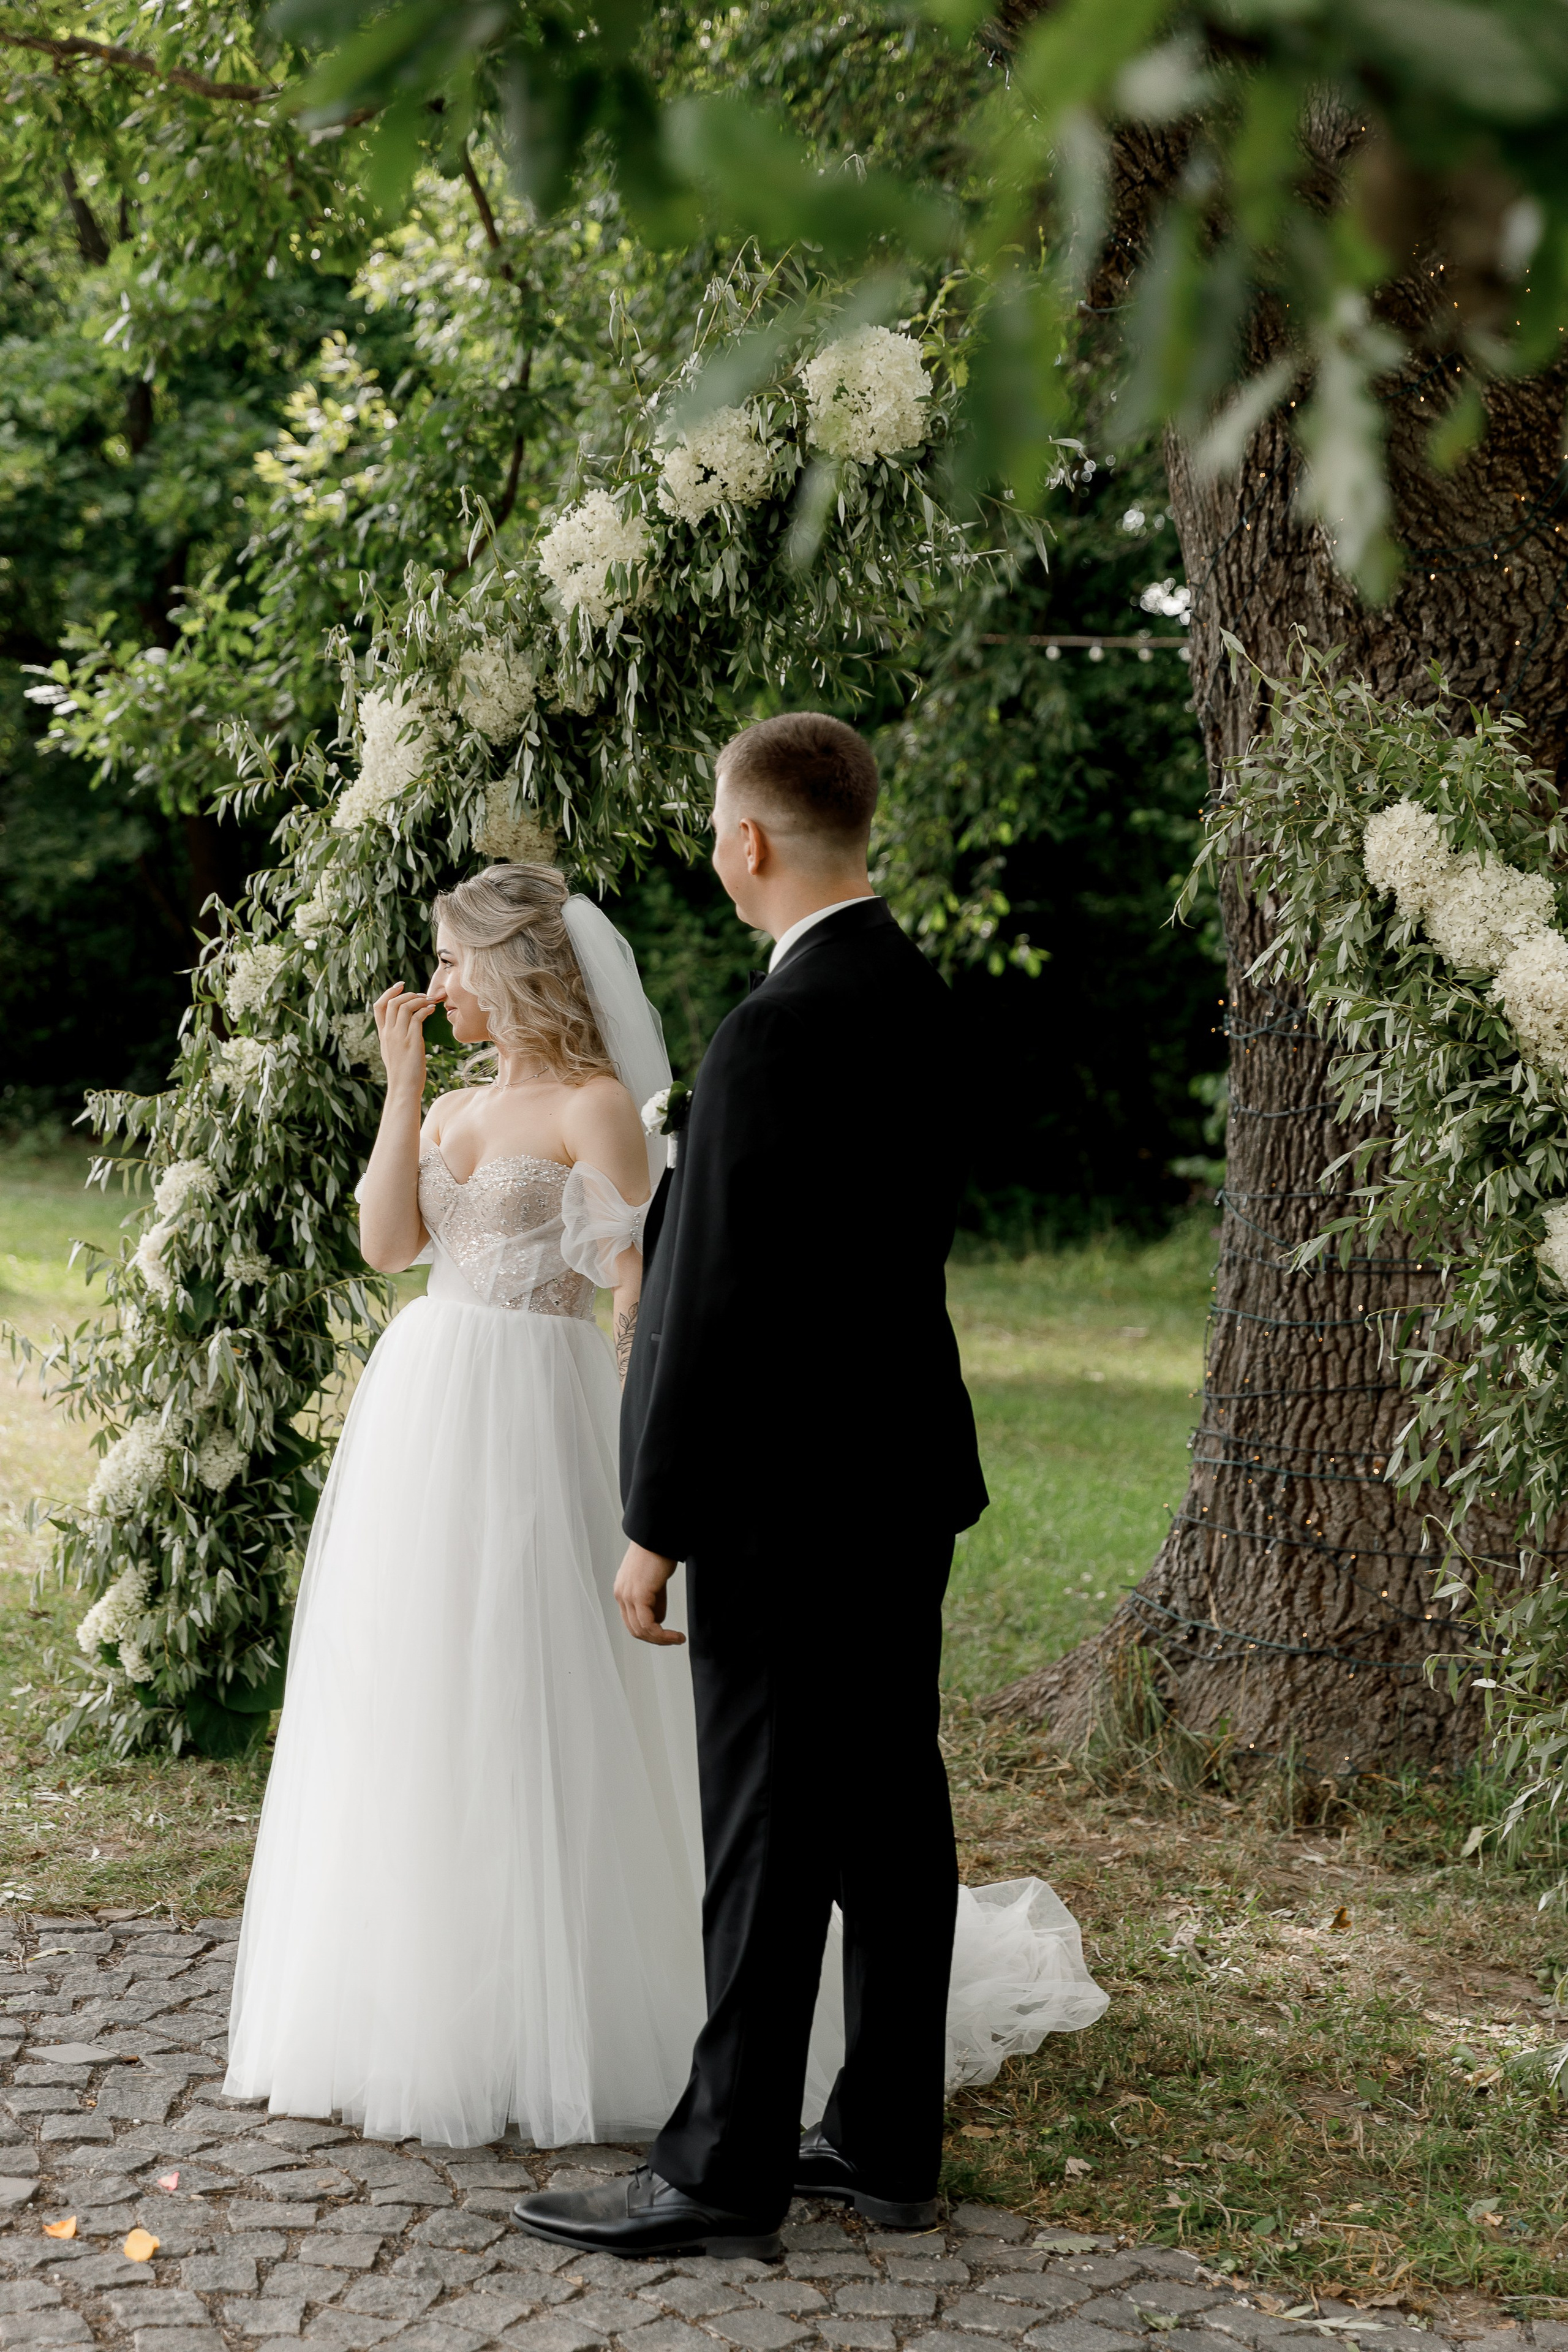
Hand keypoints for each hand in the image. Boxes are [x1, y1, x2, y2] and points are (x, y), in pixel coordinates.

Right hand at [374, 982, 436, 1097]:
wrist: (403, 1088)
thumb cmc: (402, 1073)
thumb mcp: (393, 1052)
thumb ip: (396, 1037)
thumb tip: (407, 1026)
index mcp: (383, 1035)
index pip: (378, 1006)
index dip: (388, 992)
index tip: (400, 985)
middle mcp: (388, 1033)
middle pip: (392, 1002)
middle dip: (408, 993)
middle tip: (422, 995)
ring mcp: (398, 1036)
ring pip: (404, 1007)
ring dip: (419, 1000)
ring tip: (430, 1002)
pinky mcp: (411, 1041)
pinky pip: (416, 1017)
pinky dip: (424, 1010)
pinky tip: (431, 1010)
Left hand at [615, 1543, 683, 1645]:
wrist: (658, 1537)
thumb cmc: (658, 1553)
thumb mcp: (655, 1582)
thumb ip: (655, 1601)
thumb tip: (659, 1620)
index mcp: (623, 1591)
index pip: (631, 1622)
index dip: (649, 1633)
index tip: (666, 1636)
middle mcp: (621, 1595)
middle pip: (634, 1629)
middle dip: (655, 1640)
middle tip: (673, 1641)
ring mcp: (627, 1596)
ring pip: (641, 1630)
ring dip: (660, 1639)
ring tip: (677, 1639)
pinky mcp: (638, 1595)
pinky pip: (648, 1624)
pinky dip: (662, 1634)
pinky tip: (675, 1635)